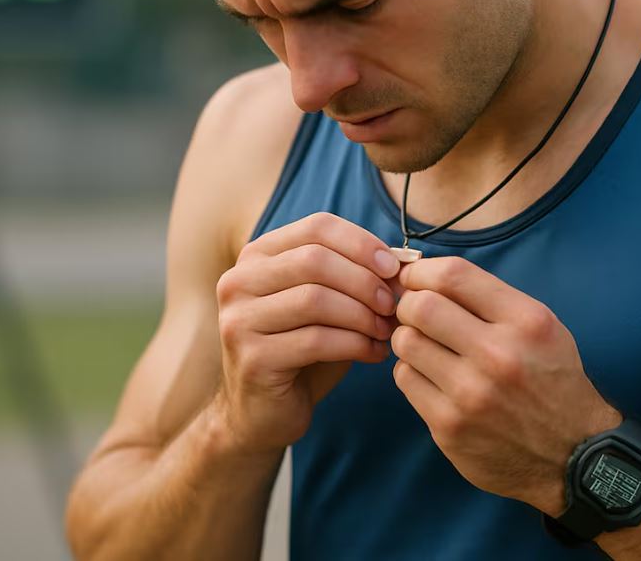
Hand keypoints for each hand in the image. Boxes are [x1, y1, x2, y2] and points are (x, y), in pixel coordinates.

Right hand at [215, 212, 400, 455]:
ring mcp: (239, 320)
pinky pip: (316, 340)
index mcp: (258, 255)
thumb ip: (351, 275)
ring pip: (315, 299)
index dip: (361, 243)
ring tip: (386, 330)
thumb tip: (402, 261)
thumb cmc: (302, 350)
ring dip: (362, 314)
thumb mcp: (325, 302)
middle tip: (393, 304)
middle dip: (364, 281)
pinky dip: (355, 344)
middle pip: (315, 260)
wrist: (263, 412)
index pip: (317, 227)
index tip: (393, 268)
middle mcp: (238, 281)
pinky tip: (374, 353)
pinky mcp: (252, 359)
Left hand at [388, 257, 622, 516]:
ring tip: (424, 345)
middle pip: (421, 307)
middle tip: (414, 312)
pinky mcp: (448, 427)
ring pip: (406, 343)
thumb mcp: (542, 327)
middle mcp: (498, 355)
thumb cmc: (553, 381)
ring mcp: (470, 394)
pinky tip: (430, 376)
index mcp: (526, 322)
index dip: (423, 270)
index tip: (415, 277)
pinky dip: (411, 371)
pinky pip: (405, 380)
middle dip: (409, 303)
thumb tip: (427, 278)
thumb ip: (490, 299)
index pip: (454, 275)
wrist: (571, 455)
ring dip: (408, 338)